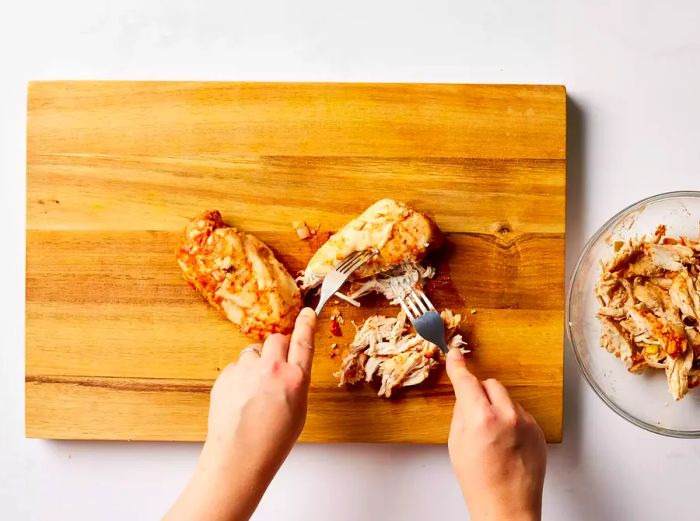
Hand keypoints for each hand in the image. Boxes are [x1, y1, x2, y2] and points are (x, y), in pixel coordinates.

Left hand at [164, 307, 316, 520]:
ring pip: (254, 352)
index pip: (303, 341)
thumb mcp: (298, 411)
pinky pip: (237, 366)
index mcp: (295, 379)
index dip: (306, 323)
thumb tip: (289, 370)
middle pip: (277, 339)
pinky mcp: (226, 375)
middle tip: (275, 367)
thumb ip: (295, 383)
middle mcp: (271, 369)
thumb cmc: (272, 442)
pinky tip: (240, 397)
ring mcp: (246, 370)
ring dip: (257, 364)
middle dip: (278, 348)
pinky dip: (240, 377)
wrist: (238, 457)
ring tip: (254, 391)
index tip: (307, 312)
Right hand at [446, 348, 545, 520]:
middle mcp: (507, 416)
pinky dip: (511, 420)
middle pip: (490, 384)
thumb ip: (461, 413)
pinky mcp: (538, 431)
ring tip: (492, 435)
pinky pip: (521, 413)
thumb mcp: (456, 443)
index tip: (455, 355)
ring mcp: (526, 423)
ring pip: (507, 398)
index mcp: (481, 418)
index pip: (466, 380)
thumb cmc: (479, 482)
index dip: (458, 365)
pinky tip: (506, 442)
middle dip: (480, 392)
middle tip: (474, 412)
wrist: (506, 507)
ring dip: (497, 406)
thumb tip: (465, 396)